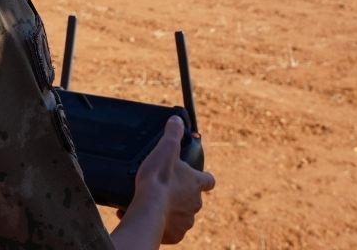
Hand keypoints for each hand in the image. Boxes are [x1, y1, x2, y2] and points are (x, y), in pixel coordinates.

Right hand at [128, 115, 215, 244]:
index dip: (203, 178)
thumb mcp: (165, 149)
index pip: (208, 180)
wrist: (148, 210)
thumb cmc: (158, 180)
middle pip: (193, 199)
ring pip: (182, 216)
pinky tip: (148, 218)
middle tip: (165, 190)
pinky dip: (162, 226)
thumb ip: (173, 133)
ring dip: (171, 211)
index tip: (197, 177)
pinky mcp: (175, 235)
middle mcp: (195, 204)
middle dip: (181, 195)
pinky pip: (170, 231)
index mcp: (196, 183)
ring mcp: (186, 221)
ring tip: (153, 204)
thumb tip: (176, 120)